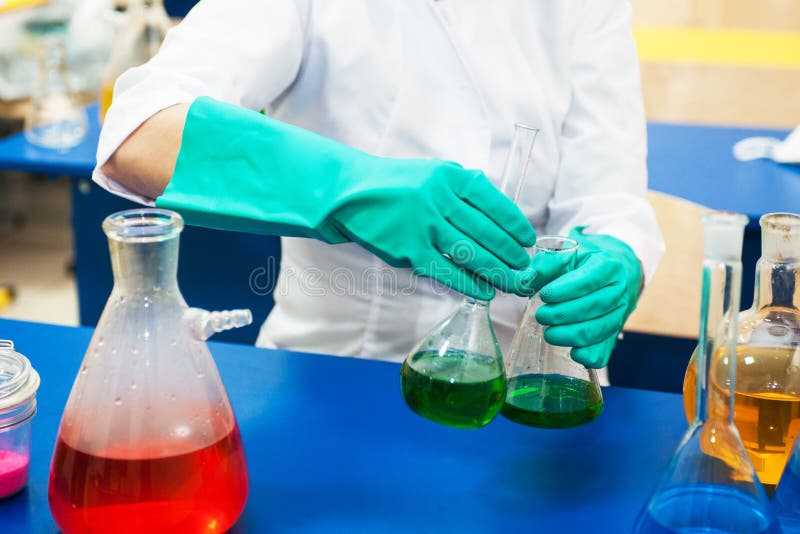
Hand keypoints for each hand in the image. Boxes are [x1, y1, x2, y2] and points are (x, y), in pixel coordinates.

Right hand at [334, 156, 536, 300]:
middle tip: (527, 268)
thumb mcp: (432, 173)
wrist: (348, 193)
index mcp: (449, 176)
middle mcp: (438, 198)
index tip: (527, 239)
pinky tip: (485, 291)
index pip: (493, 202)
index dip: (514, 223)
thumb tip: (500, 215)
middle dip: (511, 254)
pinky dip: (469, 283)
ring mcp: (423, 225)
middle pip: (486, 232)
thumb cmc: (395, 185)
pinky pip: (446, 271)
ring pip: (471, 254)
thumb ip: (463, 189)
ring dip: (498, 272)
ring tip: (515, 283)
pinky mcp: (408, 250)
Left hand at [533, 227, 641, 367]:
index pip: (588, 280)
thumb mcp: (569, 253)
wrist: (617, 273)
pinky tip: (569, 350)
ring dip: (568, 335)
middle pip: (592, 308)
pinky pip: (602, 353)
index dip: (564, 291)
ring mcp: (619, 316)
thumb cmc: (586, 262)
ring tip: (548, 332)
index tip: (544, 295)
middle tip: (541, 315)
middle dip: (562, 315)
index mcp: (609, 266)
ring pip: (596, 331)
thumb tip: (527, 278)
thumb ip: (548, 263)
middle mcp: (619, 291)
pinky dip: (584, 355)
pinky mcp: (613, 336)